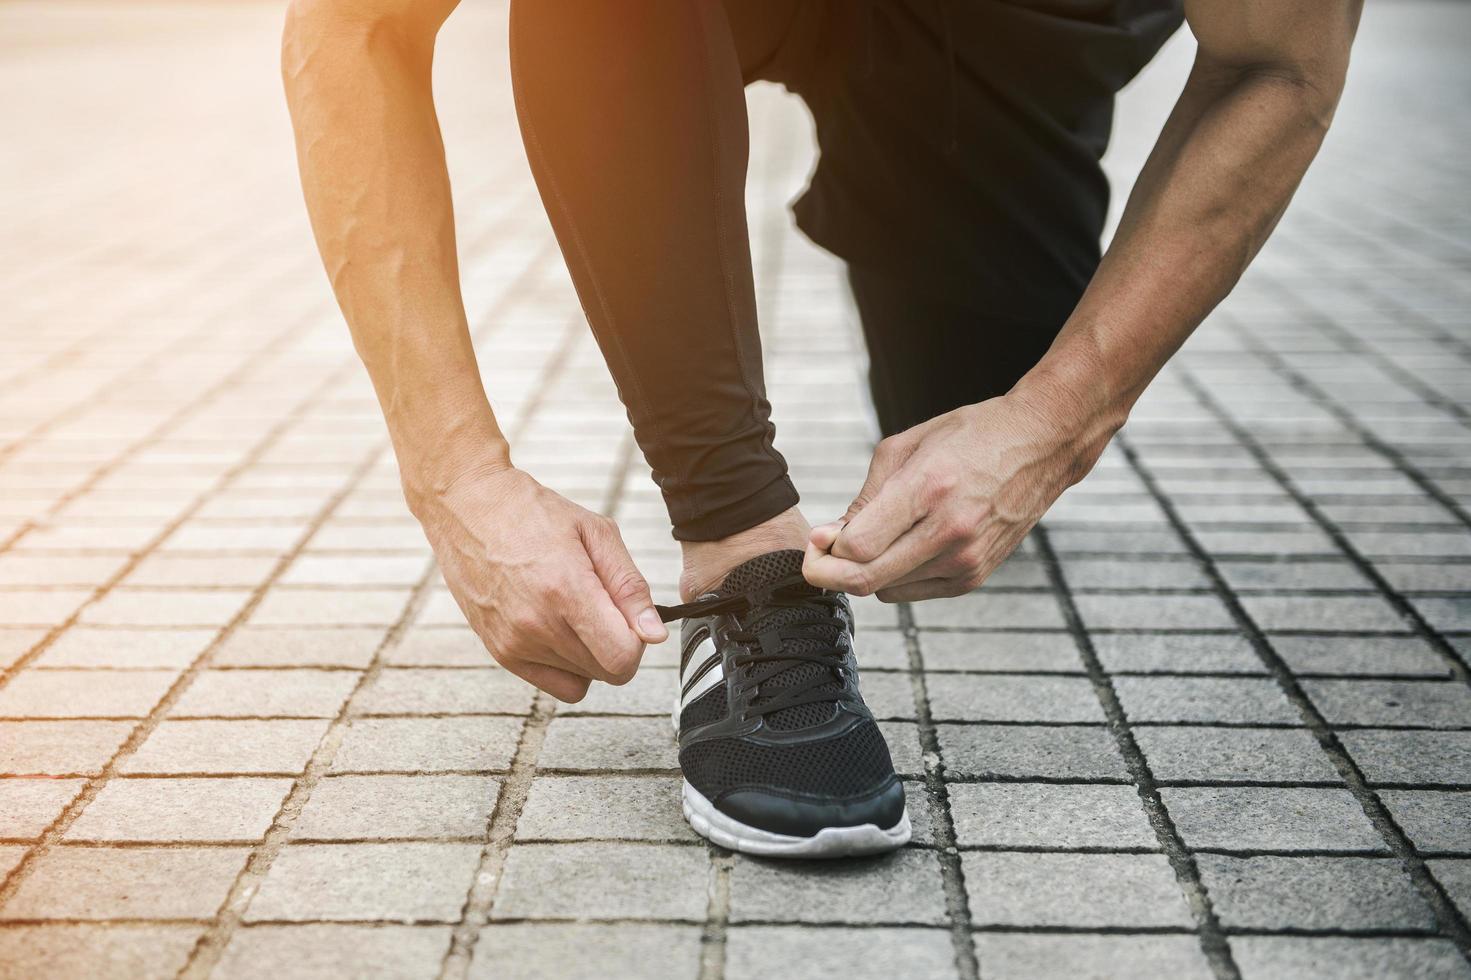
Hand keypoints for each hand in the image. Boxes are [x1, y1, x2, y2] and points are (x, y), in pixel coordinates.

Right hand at [407, 459, 666, 701]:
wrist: (469, 508)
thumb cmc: (534, 514)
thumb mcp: (596, 533)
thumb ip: (630, 587)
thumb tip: (654, 634)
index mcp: (566, 590)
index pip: (622, 658)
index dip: (638, 641)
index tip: (629, 616)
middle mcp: (537, 624)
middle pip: (607, 672)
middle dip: (617, 643)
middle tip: (601, 606)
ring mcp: (515, 643)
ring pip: (584, 680)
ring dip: (591, 653)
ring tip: (572, 609)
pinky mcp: (501, 652)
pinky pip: (556, 685)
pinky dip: (568, 665)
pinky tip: (559, 629)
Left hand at [802, 388, 1111, 601]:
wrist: (1040, 445)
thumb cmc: (968, 436)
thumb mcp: (906, 447)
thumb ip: (864, 497)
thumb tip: (829, 540)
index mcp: (928, 489)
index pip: (858, 547)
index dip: (824, 552)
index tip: (816, 541)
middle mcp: (950, 531)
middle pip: (867, 579)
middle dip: (829, 574)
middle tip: (817, 560)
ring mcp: (966, 559)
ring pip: (887, 590)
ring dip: (867, 572)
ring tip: (876, 538)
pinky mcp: (975, 577)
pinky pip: (914, 592)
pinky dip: (897, 575)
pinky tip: (906, 546)